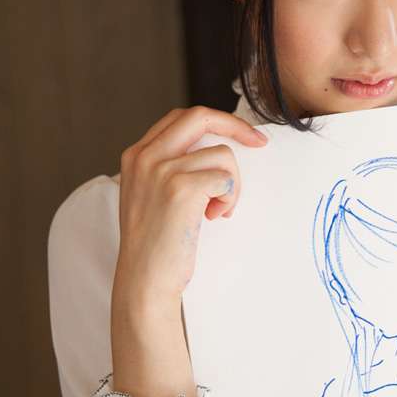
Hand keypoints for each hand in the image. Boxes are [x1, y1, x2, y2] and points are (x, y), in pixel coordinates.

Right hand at [114, 105, 268, 307]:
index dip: (216, 121)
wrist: (144, 279)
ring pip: (221, 154)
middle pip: (200, 117)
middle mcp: (145, 156)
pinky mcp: (181, 188)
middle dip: (236, 126)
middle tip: (259, 143)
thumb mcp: (151, 194)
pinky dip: (229, 198)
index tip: (241, 133)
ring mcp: (161, 170)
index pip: (180, 117)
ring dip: (231, 184)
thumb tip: (215, 149)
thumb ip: (171, 166)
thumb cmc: (156, 244)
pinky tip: (215, 217)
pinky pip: (225, 177)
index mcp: (137, 155)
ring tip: (217, 211)